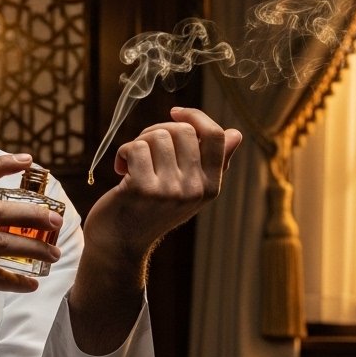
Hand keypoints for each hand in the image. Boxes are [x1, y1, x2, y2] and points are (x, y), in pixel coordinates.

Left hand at [84, 107, 242, 268]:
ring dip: (139, 143)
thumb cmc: (152, 210)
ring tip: (132, 163)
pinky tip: (121, 169)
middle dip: (158, 130)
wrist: (120, 244)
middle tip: (144, 149)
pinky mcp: (142, 189)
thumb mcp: (188, 190)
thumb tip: (236, 134)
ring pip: (157, 136)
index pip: (217, 136)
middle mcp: (194, 190)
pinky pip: (136, 147)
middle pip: (182, 130)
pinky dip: (123, 153)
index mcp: (211, 187)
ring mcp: (169, 190)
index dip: (195, 116)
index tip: (175, 112)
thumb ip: (211, 163)